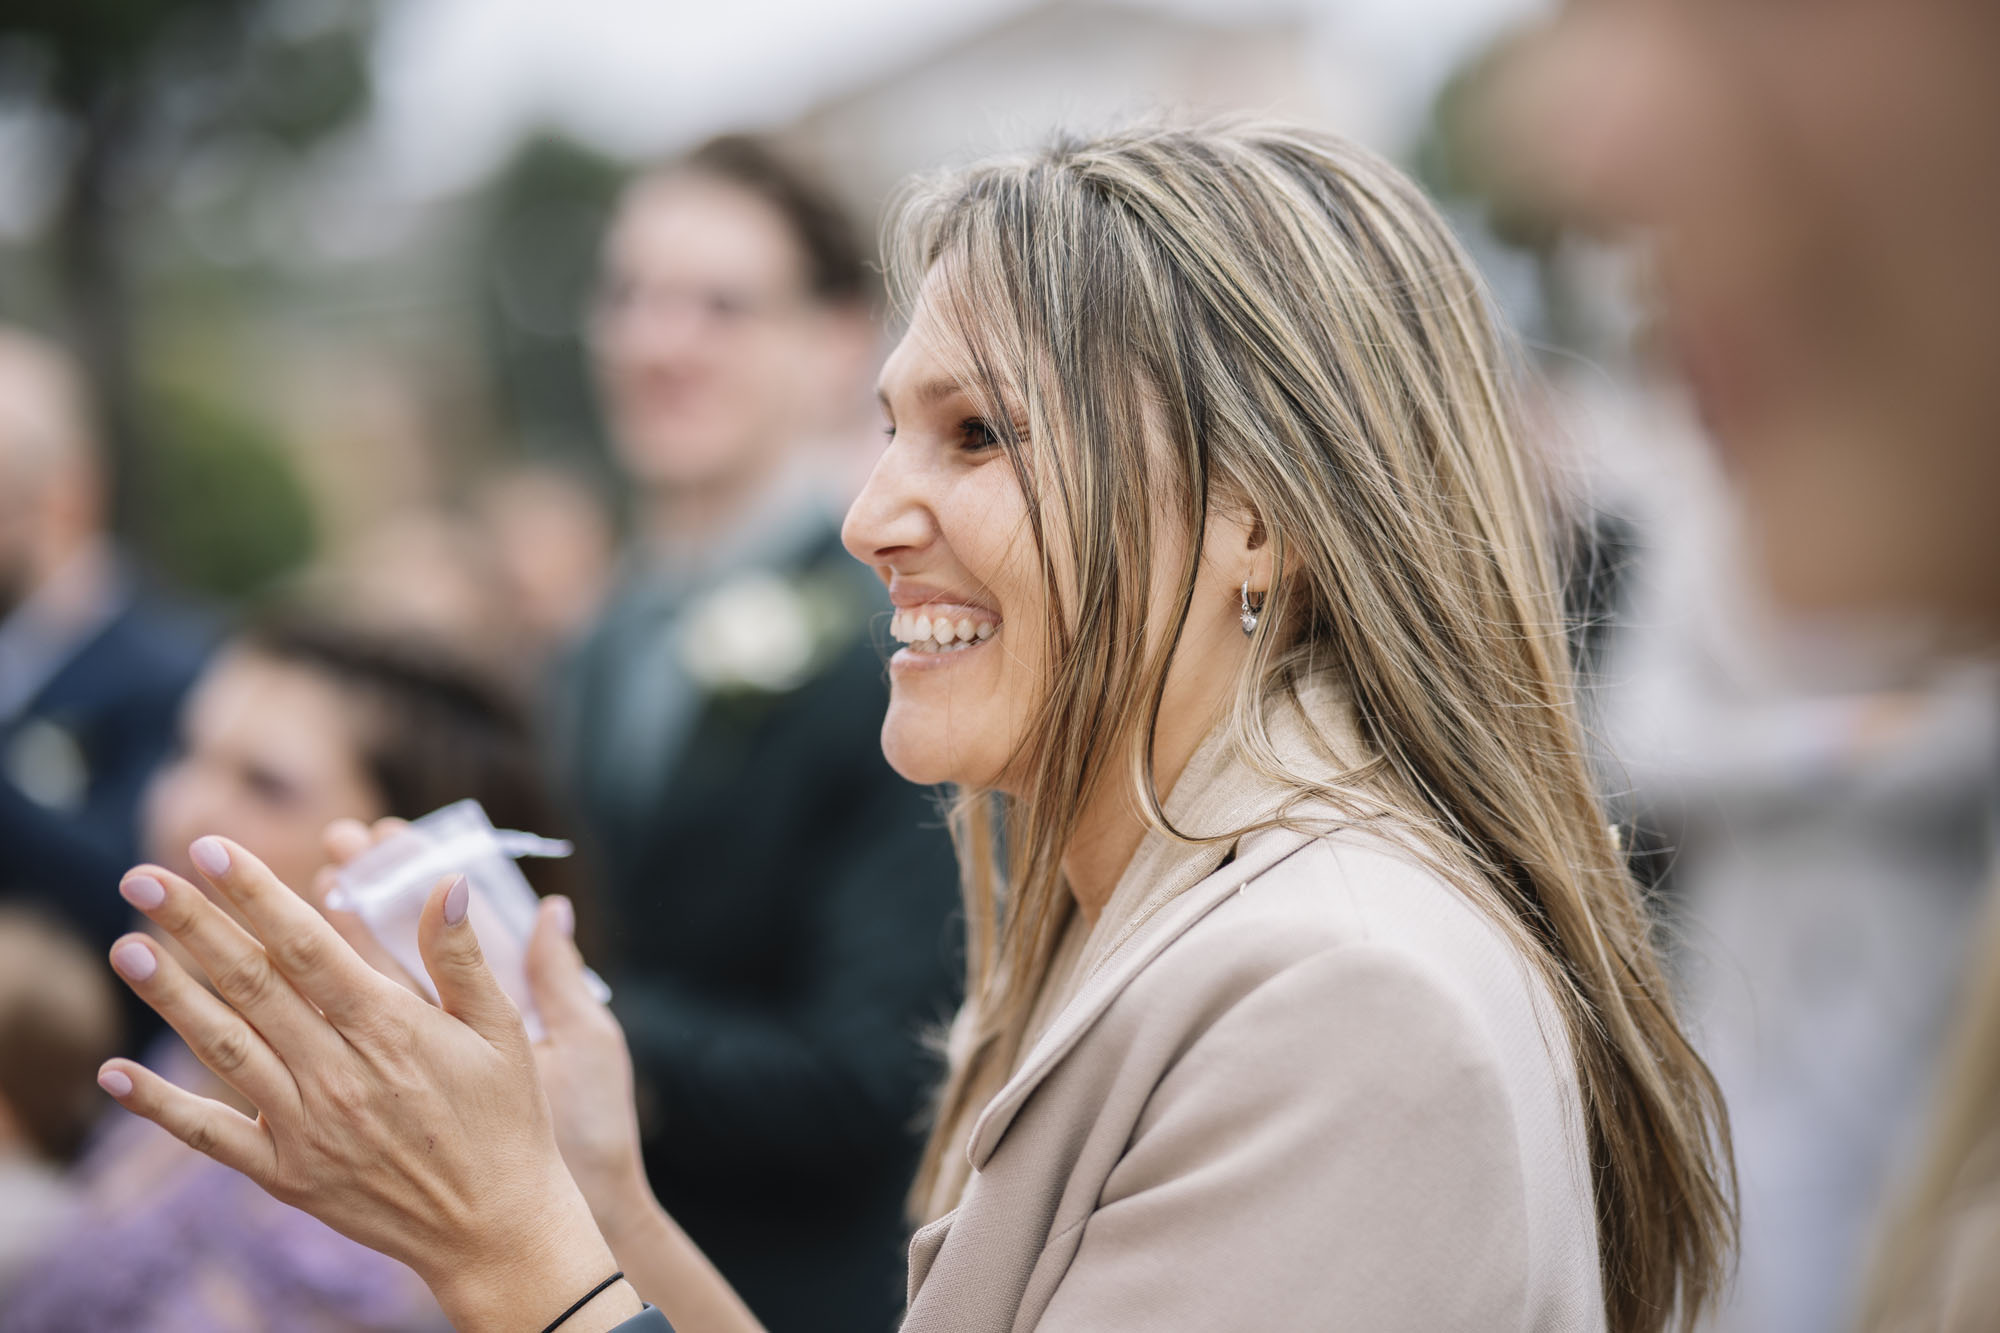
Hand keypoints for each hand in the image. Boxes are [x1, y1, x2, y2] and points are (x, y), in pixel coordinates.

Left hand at [98, 838, 642, 1332]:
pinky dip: (161, 1106)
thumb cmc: (506, 1119)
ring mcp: (307, 1125)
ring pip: (225, 1046)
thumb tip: (445, 882)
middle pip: (252, 984)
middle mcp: (338, 1072)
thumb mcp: (504, 1031)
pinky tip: (117, 1073)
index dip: (257, 895)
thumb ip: (464, 957)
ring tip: (126, 947)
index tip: (213, 849)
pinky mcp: (288, 1173)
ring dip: (171, 996)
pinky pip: (213, 1135)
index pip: (307, 945)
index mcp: (390, 1028)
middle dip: (194, 925)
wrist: (494, 1226)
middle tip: (141, 876)